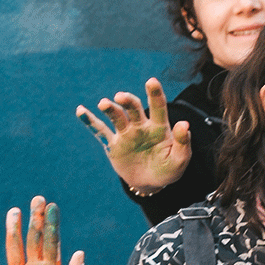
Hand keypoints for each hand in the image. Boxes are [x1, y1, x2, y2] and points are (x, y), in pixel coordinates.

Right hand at [76, 78, 190, 192]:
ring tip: (104, 103)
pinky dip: (90, 121)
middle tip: (121, 97)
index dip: (155, 94)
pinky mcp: (113, 145)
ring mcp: (126, 134)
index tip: (151, 81)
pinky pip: (100, 131)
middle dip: (128, 101)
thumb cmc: (168, 169)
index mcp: (160, 127)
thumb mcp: (180, 159)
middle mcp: (142, 126)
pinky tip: (81, 111)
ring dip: (110, 109)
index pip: (158, 107)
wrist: (150, 183)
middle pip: (134, 108)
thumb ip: (182, 142)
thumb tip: (184, 124)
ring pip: (117, 117)